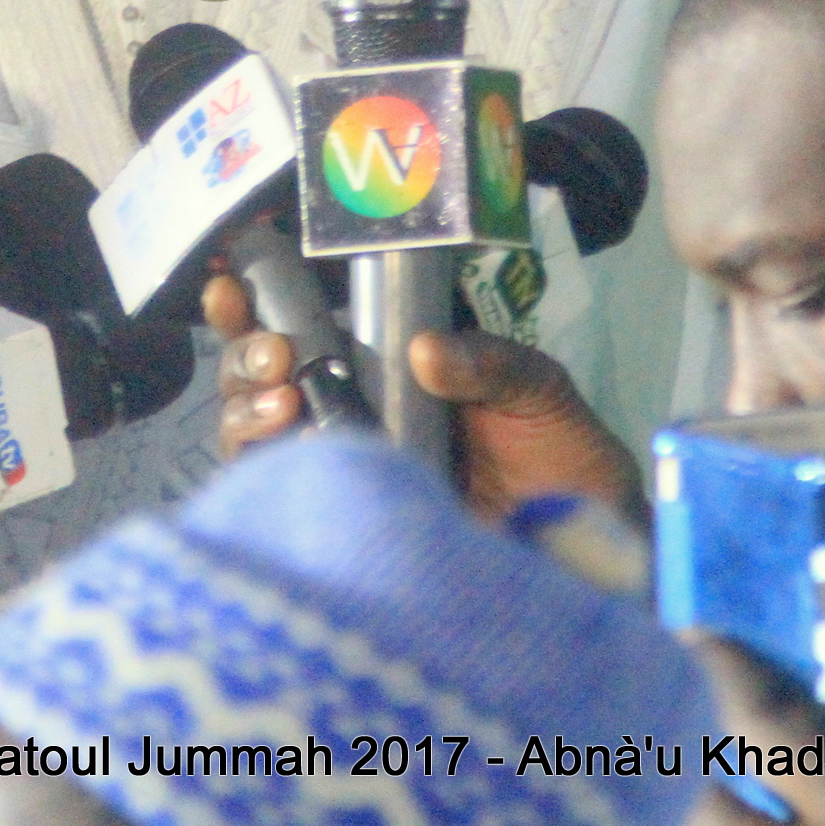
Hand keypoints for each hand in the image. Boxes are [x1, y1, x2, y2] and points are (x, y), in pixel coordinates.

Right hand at [205, 278, 642, 518]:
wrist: (590, 542)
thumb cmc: (561, 454)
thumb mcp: (534, 387)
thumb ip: (485, 361)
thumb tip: (423, 351)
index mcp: (385, 367)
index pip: (304, 325)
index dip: (258, 301)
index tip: (234, 282)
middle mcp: (349, 412)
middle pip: (258, 376)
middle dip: (246, 354)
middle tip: (277, 352)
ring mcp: (342, 469)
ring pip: (252, 432)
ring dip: (247, 408)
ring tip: (284, 401)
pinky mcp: (344, 525)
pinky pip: (277, 496)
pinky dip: (264, 469)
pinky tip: (290, 449)